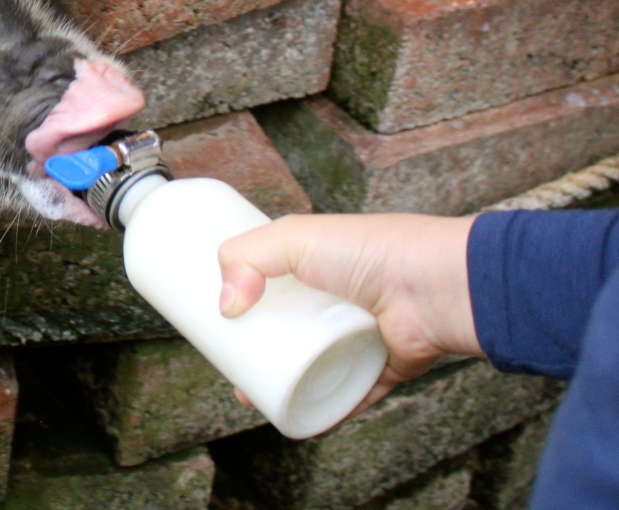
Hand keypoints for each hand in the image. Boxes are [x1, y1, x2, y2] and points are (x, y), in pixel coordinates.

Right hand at [218, 214, 480, 411]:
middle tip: (229, 366)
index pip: (273, 281)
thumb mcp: (295, 236)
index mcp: (319, 263)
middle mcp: (338, 298)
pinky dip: (326, 409)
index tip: (218, 319)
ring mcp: (359, 334)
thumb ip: (246, 257)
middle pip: (287, 328)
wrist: (436, 287)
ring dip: (284, 383)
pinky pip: (349, 394)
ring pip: (314, 365)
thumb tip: (226, 307)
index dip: (245, 298)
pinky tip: (298, 419)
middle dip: (256, 348)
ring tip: (254, 397)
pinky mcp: (380, 367)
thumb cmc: (372, 251)